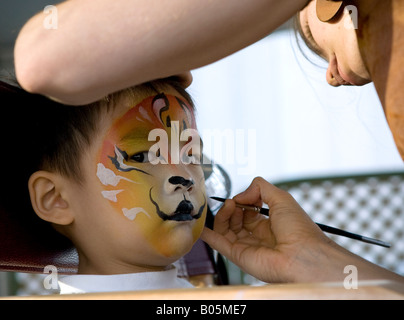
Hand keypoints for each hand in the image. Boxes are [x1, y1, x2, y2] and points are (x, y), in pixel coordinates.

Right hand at [202, 177, 402, 282]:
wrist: (303, 255)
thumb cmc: (299, 229)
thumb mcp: (282, 198)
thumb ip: (260, 187)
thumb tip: (240, 194)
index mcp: (269, 223)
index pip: (247, 210)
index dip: (242, 201)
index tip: (242, 196)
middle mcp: (257, 235)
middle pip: (234, 219)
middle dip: (231, 207)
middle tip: (233, 202)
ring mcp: (246, 246)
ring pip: (225, 229)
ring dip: (222, 216)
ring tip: (229, 206)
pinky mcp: (238, 256)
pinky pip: (219, 244)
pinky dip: (208, 235)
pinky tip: (201, 226)